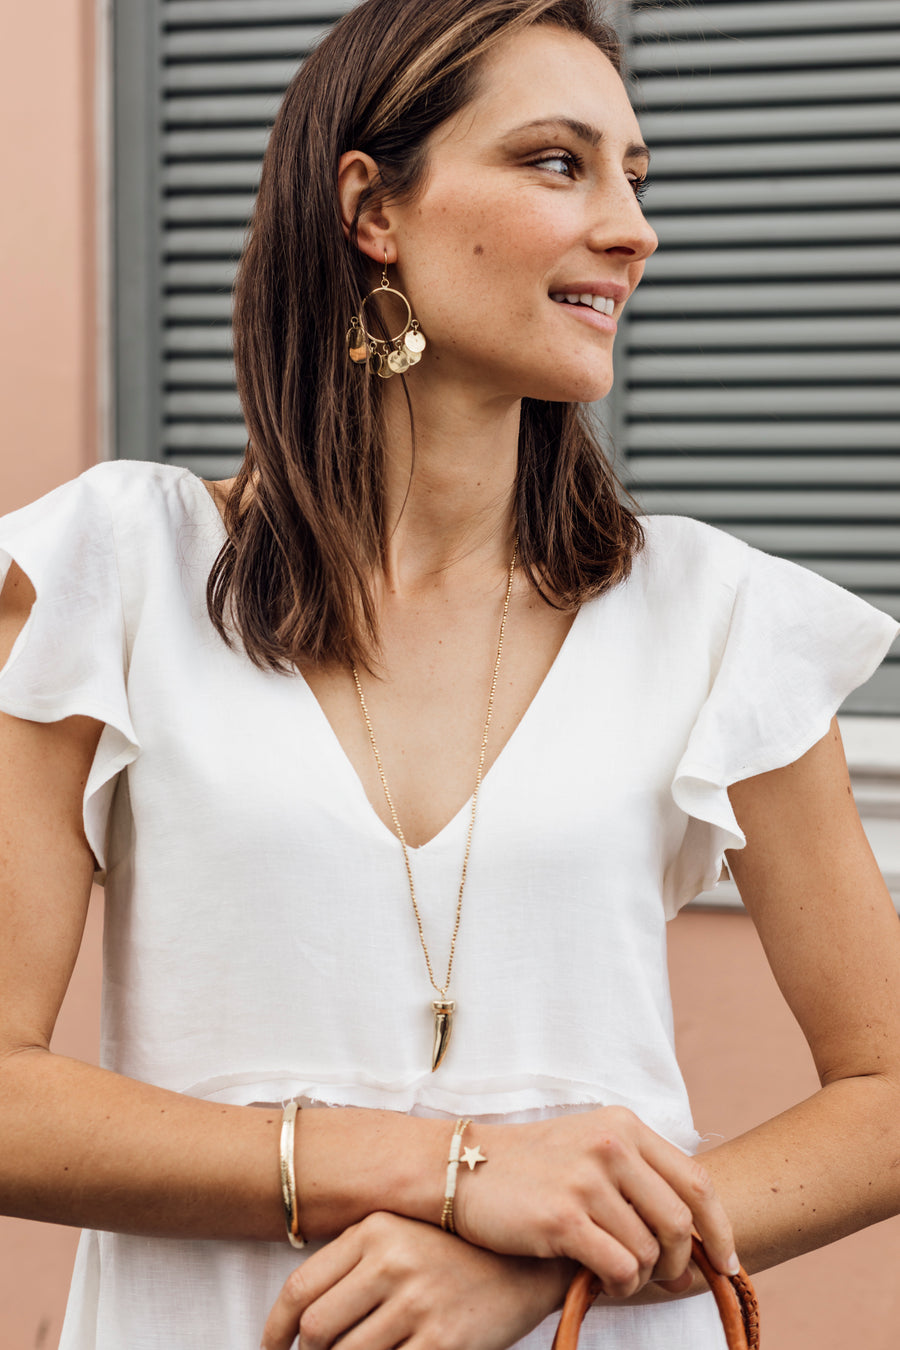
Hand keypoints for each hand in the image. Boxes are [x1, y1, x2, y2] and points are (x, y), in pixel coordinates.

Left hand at [261, 1211, 573, 1349]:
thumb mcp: (400, 1236)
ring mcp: (419, 1303)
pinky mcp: (444, 1342)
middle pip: (317, 1329)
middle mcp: (393, 1261)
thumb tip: (296, 1321)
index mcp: (375, 1229)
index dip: (275, 1330)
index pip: (300, 1289)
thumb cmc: (451, 1253)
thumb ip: (351, 1262)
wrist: (527, 1264)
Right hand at [453, 1107, 737, 1298]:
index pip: (696, 1180)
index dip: (720, 1228)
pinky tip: (602, 1280)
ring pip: (651, 1251)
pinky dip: (621, 1284)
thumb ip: (639, 1174)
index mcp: (624, 1125)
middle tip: (669, 1280)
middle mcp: (610, 1146)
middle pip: (681, 1221)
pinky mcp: (562, 1217)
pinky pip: (621, 1268)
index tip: (727, 1262)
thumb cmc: (532, 1166)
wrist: (462, 1168)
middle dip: (682, 1262)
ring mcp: (586, 1180)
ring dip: (643, 1276)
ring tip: (621, 1275)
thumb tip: (695, 1234)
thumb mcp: (590, 1147)